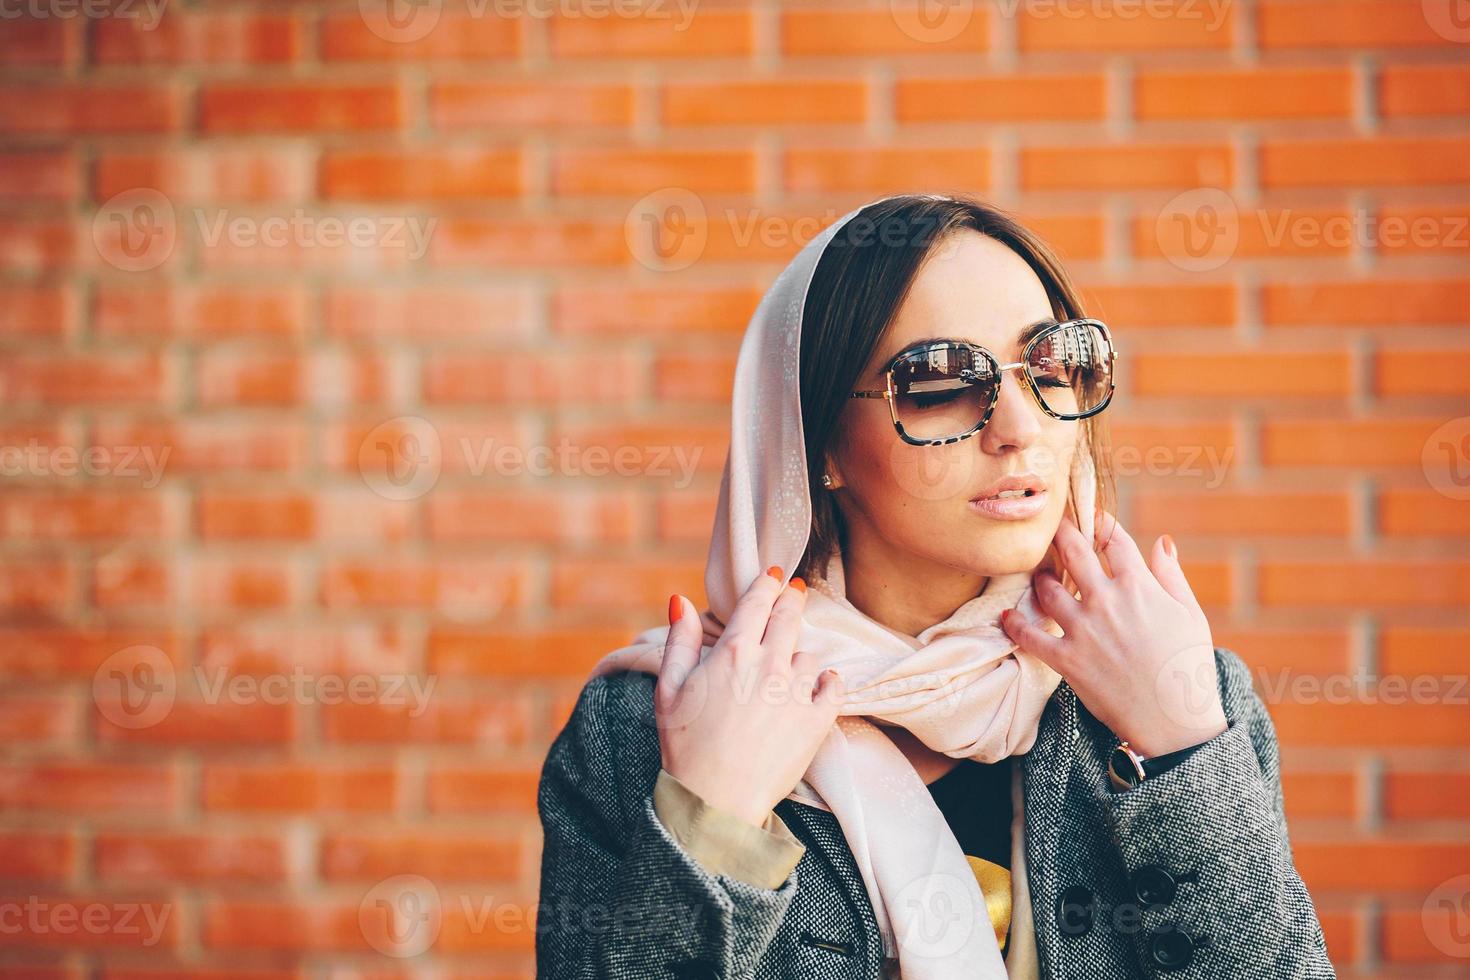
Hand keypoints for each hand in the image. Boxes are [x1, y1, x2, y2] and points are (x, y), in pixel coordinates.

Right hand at [657, 567, 844, 826]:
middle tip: (796, 592)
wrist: (714, 800)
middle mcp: (769, 664)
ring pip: (809, 654)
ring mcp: (796, 692)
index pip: (757, 602)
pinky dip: (830, 682)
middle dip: (792, 600)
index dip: (767, 585)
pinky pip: (835, 686)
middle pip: (790, 617)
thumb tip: (680, 599)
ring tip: (792, 663)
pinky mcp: (816, 720)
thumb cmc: (684, 747)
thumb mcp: (669, 689)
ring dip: (801, 654)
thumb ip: (680, 641)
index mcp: (733, 652)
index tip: (774, 577)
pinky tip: (822, 684)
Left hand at [1000, 510, 1227, 757]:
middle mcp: (1106, 600)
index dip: (1100, 522)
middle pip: (1073, 552)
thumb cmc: (1189, 666)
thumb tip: (1161, 541)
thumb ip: (1170, 575)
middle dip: (1060, 532)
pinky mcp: (1066, 658)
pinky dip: (1014, 624)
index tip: (1091, 516)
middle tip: (1050, 524)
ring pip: (1048, 589)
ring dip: (1041, 578)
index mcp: (1139, 586)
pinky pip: (1030, 636)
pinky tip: (1007, 616)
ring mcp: (1082, 629)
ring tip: (1039, 575)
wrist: (1175, 721)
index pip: (1112, 540)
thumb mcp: (1190, 614)